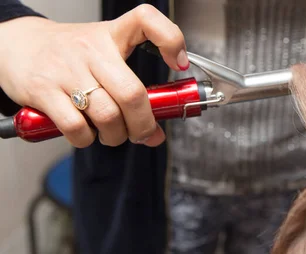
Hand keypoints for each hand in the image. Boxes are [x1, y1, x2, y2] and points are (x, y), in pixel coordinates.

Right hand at [0, 4, 187, 147]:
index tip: (178, 64)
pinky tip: (86, 133)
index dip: (171, 40)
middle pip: (132, 94)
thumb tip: (155, 135)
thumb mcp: (105, 53)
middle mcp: (91, 49)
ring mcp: (66, 69)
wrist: (17, 45)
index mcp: (112, 34)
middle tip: (142, 133)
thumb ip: (133, 89)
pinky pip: (76, 127)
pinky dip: (87, 139)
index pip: (146, 19)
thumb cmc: (70, 53)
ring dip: (116, 136)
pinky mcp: (43, 90)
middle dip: (143, 125)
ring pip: (107, 116)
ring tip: (112, 134)